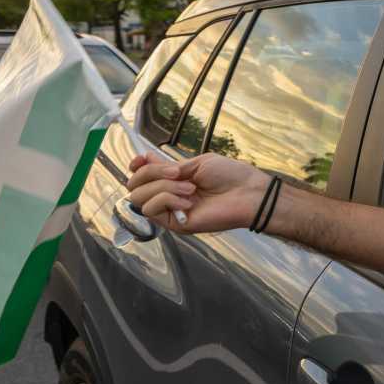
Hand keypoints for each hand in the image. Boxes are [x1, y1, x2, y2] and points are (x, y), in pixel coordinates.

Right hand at [126, 151, 269, 232]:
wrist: (248, 193)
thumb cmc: (230, 176)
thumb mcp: (197, 163)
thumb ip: (170, 166)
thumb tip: (144, 160)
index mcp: (174, 180)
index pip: (142, 176)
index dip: (137, 167)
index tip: (141, 159)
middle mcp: (169, 196)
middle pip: (135, 187)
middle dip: (150, 174)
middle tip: (176, 173)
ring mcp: (171, 211)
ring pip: (140, 198)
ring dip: (162, 187)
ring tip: (190, 188)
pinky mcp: (175, 224)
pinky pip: (152, 210)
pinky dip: (167, 200)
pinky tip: (188, 201)